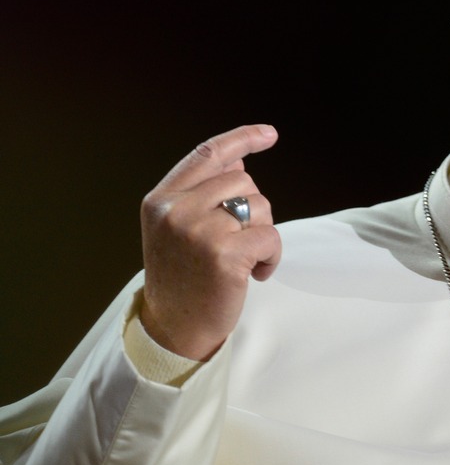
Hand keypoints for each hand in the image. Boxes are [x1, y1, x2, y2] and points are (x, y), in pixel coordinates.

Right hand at [139, 124, 281, 359]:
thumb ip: (201, 194)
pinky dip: (272, 257)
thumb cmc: (183, 278)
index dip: (243, 138)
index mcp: (162, 199)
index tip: (270, 134)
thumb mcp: (177, 229)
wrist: (173, 330)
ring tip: (242, 260)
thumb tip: (240, 162)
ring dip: (263, 234)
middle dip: (253, 210)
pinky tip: (254, 275)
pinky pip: (271, 237)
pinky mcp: (224, 254)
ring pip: (261, 207)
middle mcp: (176, 210)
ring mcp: (199, 231)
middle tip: (237, 243)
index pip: (209, 153)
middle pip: (244, 181)